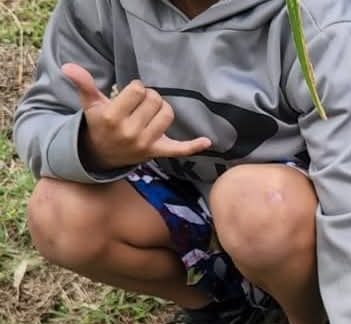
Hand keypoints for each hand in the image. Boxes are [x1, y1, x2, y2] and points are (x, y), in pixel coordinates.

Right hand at [61, 63, 210, 169]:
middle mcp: (130, 133)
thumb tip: (68, 66)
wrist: (100, 155)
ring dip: (162, 109)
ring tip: (149, 113)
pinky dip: (193, 146)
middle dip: (149, 97)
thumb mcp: (90, 104)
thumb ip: (83, 84)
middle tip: (139, 105)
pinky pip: (179, 149)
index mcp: (113, 118)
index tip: (130, 94)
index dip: (136, 88)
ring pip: (167, 114)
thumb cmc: (98, 123)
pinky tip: (207, 141)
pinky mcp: (157, 152)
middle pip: (155, 100)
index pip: (138, 90)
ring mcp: (145, 144)